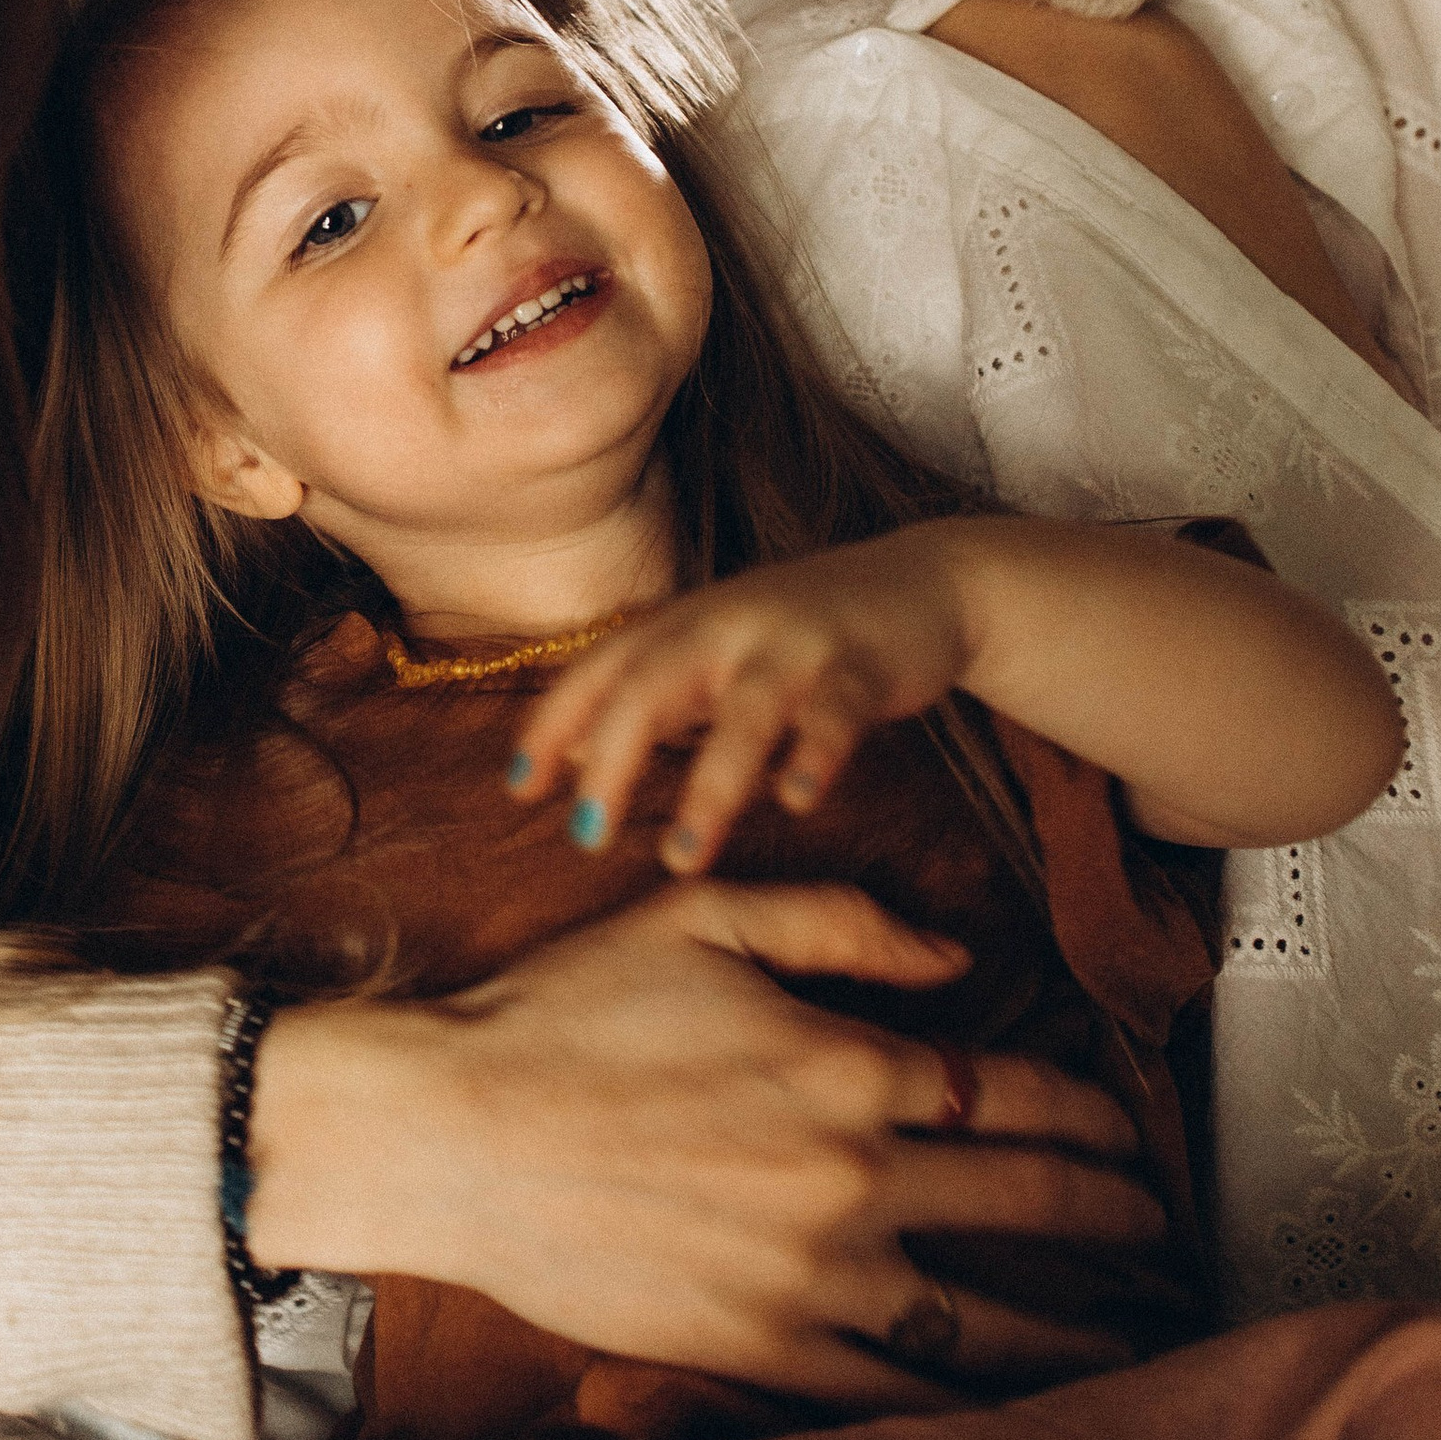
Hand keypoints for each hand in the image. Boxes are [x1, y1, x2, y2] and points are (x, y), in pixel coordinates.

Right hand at [249, 881, 1163, 1405]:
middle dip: (1115, 1216)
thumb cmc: (561, 1014)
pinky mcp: (757, 1350)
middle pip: (1030, 1202)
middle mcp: (850, 1177)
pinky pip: (891, 1396)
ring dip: (1077, 1334)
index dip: (1091, 1112)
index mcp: (845, 1067)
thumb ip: (843, 926)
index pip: (1013, 1092)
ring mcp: (810, 1277)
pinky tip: (1012, 1422)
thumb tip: (957, 958)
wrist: (448, 1134)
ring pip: (986, 1320)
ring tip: (1134, 1346)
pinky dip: (964, 1412)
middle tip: (1159, 1233)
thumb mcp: (701, 919)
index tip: (1131, 1132)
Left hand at [513, 531, 970, 872]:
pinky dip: (813, 756)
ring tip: (684, 857)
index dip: (552, 724)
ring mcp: (795, 642)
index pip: (598, 671)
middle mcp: (726, 625)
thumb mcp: (712, 652)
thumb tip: (574, 755)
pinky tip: (796, 803)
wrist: (922, 582)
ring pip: (744, 712)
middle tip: (586, 837)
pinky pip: (835, 714)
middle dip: (614, 761)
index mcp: (681, 624)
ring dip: (710, 786)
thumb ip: (648, 697)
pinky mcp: (862, 664)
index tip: (518, 788)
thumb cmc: (798, 634)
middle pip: (653, 687)